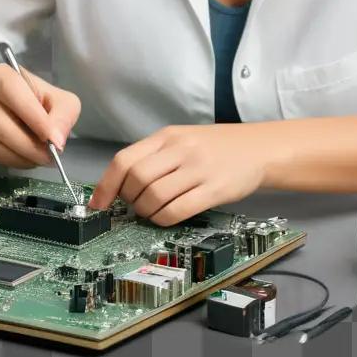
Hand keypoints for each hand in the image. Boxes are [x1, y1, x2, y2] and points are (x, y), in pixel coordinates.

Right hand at [0, 63, 81, 169]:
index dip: (33, 116)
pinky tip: (23, 156)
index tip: (53, 139)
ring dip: (22, 158)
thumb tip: (58, 140)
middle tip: (50, 157)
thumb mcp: (56, 99)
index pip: (12, 90)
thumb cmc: (31, 99)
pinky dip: (11, 161)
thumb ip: (63, 114)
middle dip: (30, 147)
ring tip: (39, 158)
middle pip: (2, 126)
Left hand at [85, 124, 266, 225]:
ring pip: (154, 196)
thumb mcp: (182, 139)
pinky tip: (166, 218)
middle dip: (128, 199)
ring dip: (145, 212)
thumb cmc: (215, 147)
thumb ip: (154, 156)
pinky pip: (177, 210)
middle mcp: (180, 149)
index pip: (125, 159)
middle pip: (136, 178)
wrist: (258, 149)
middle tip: (133, 207)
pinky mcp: (213, 189)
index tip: (98, 203)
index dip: (106, 184)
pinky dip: (164, 219)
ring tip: (151, 213)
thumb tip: (120, 183)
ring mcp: (197, 169)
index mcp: (167, 136)